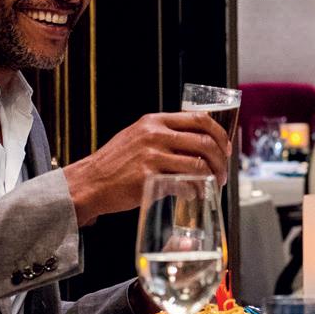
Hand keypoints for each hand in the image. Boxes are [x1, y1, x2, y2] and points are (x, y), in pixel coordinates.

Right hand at [62, 111, 230, 226]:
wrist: (89, 183)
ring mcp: (151, 156)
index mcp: (154, 121)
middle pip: (204, 141)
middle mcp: (154, 134)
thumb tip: (194, 141)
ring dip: (213, 177)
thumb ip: (162, 135)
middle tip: (224, 172)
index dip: (219, 133)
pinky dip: (195, 190)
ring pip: (198, 164)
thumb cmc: (114, 164)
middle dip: (221, 159)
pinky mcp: (148, 178)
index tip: (225, 147)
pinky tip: (195, 195)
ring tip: (214, 186)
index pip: (199, 118)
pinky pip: (183, 183)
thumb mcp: (137, 137)